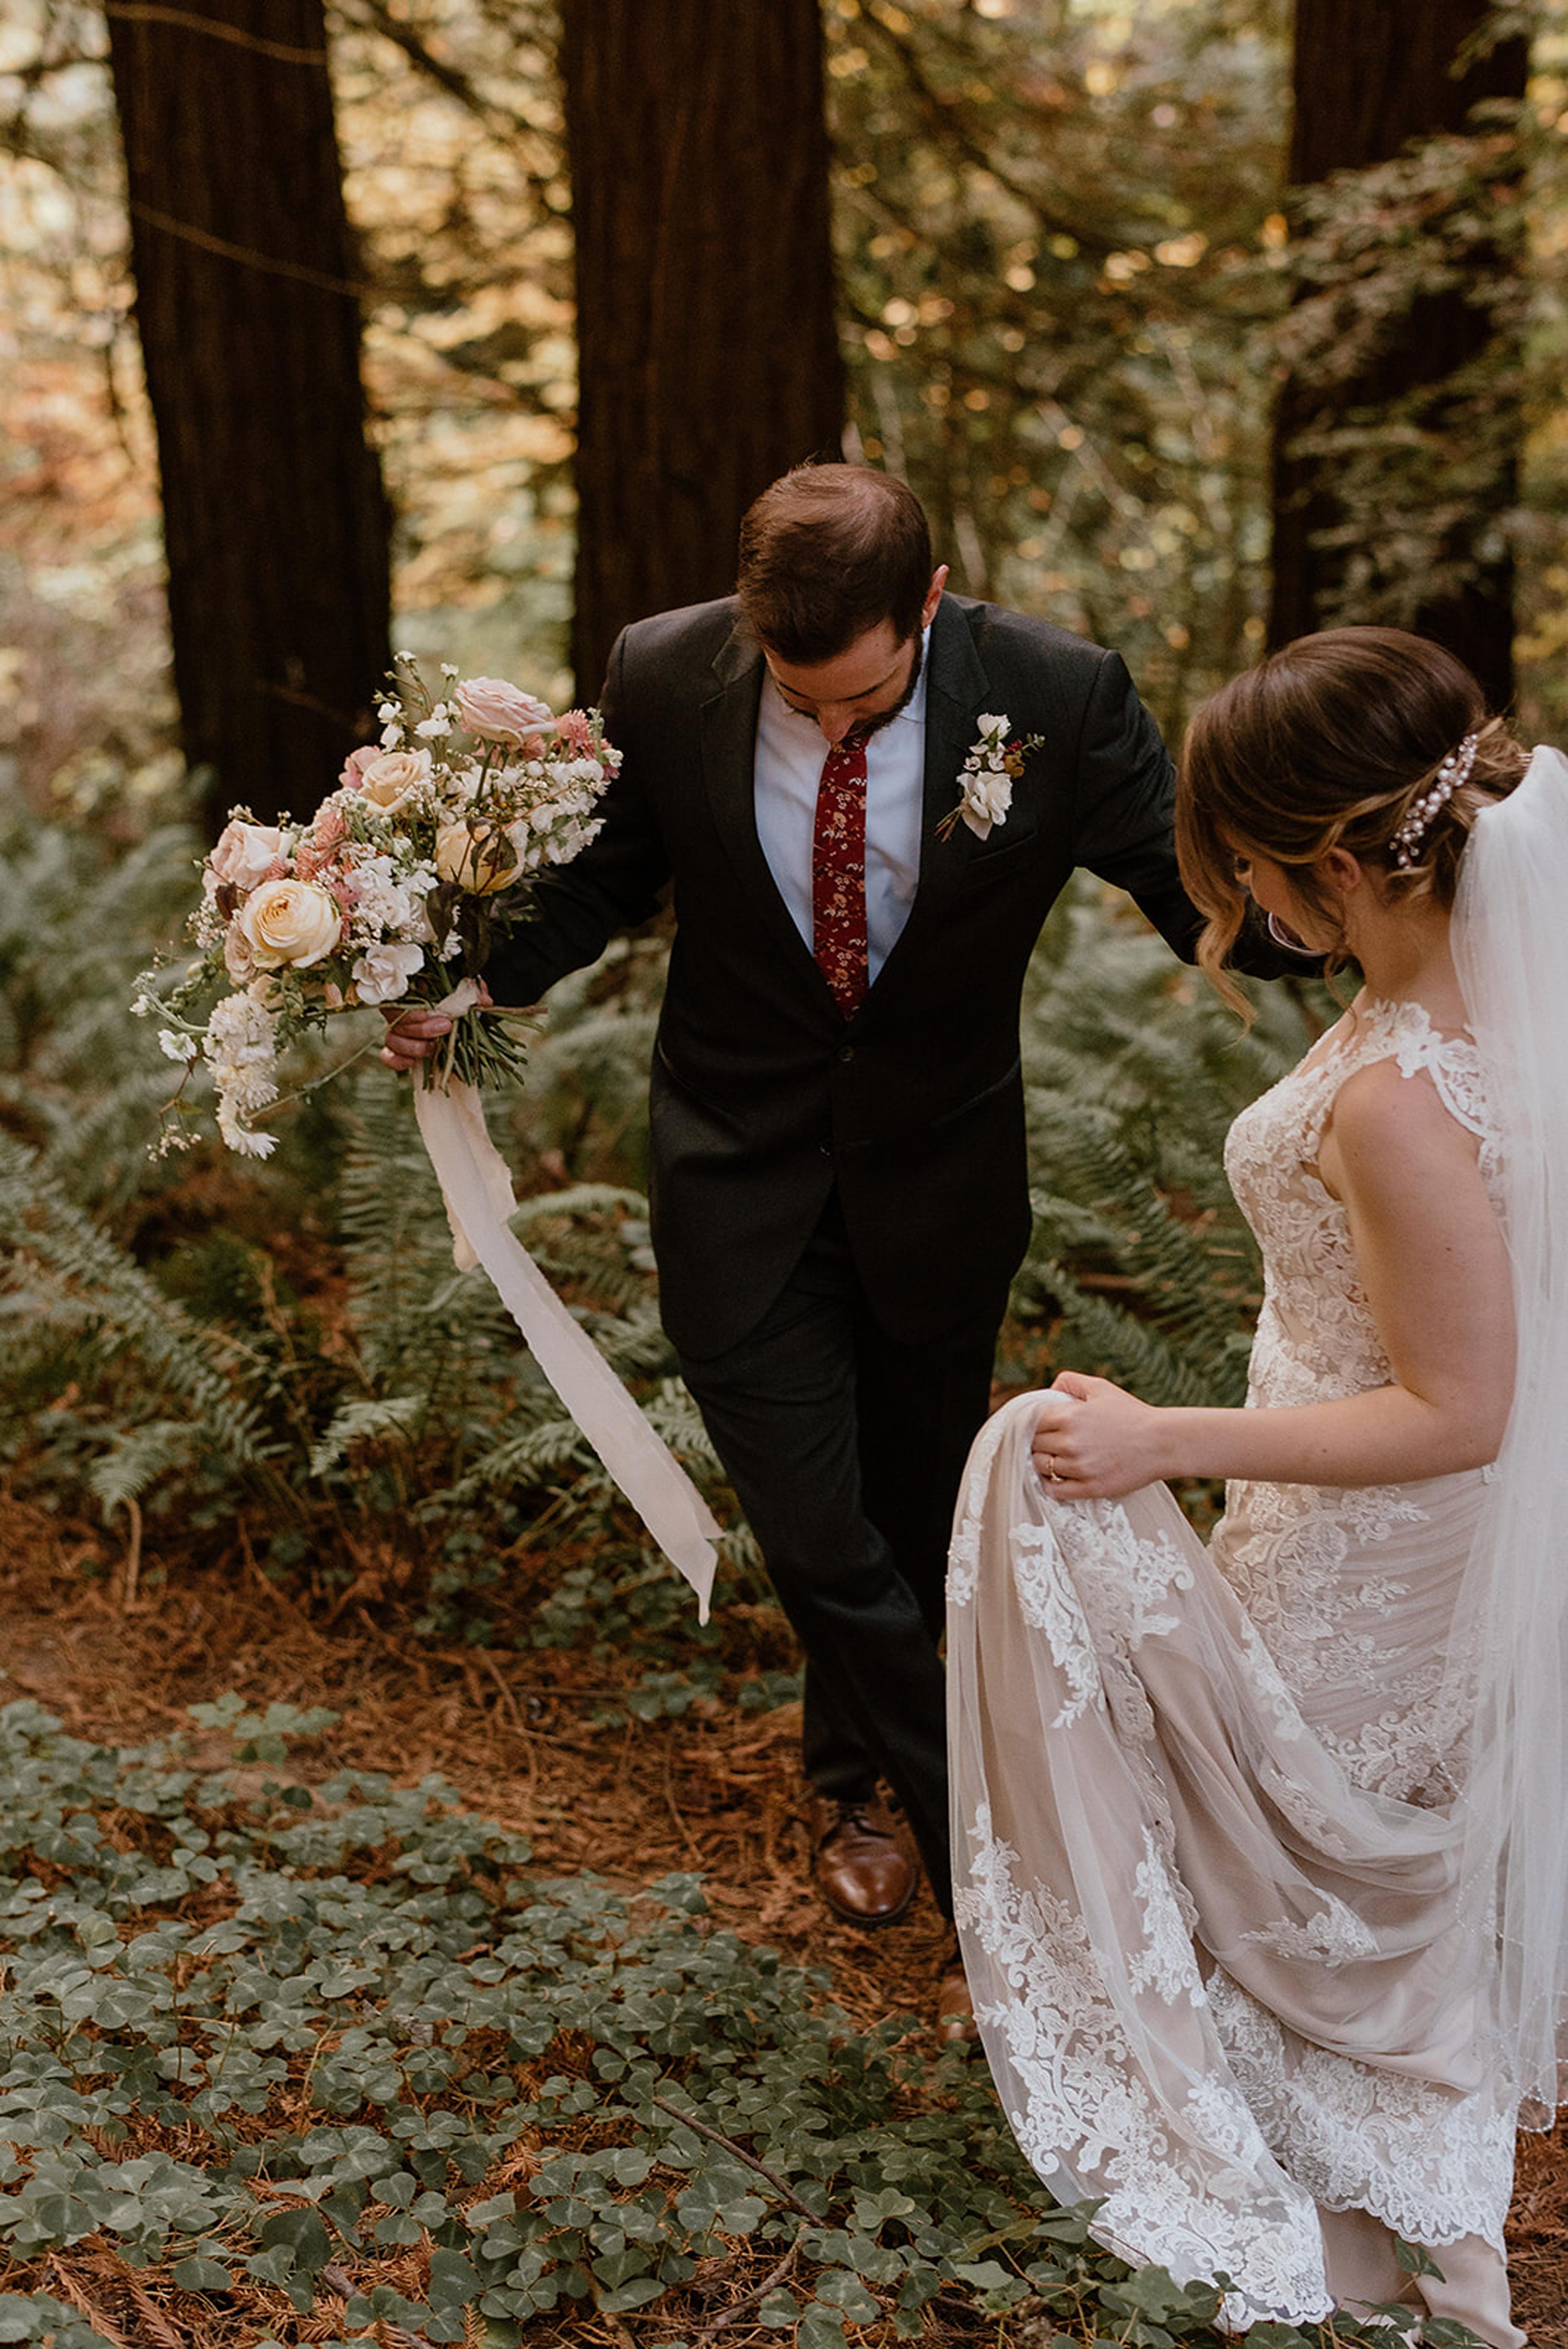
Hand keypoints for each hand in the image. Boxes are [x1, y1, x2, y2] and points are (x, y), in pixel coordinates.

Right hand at [379, 978, 491, 1072]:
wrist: (455, 1017)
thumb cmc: (456, 1000)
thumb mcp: (466, 993)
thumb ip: (474, 993)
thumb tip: (484, 1001)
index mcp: (411, 992)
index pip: (399, 1000)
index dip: (410, 1010)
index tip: (429, 1013)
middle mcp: (400, 1011)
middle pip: (397, 1021)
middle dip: (420, 1028)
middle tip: (445, 1027)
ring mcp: (398, 1030)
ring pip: (392, 1039)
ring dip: (412, 1046)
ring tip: (434, 1049)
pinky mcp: (399, 1049)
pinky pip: (388, 1056)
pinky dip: (396, 1061)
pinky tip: (411, 1063)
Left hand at [1030, 1370, 1170, 1499]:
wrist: (1162, 1443)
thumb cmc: (1132, 1414)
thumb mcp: (1101, 1388)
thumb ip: (1071, 1382)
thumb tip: (1050, 1390)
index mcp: (1069, 1416)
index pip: (1033, 1422)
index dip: (1038, 1424)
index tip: (1046, 1427)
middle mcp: (1070, 1442)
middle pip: (1034, 1445)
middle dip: (1040, 1442)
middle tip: (1052, 1443)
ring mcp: (1079, 1467)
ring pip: (1041, 1467)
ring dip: (1044, 1463)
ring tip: (1057, 1459)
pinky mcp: (1089, 1487)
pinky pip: (1054, 1491)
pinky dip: (1050, 1485)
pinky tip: (1058, 1478)